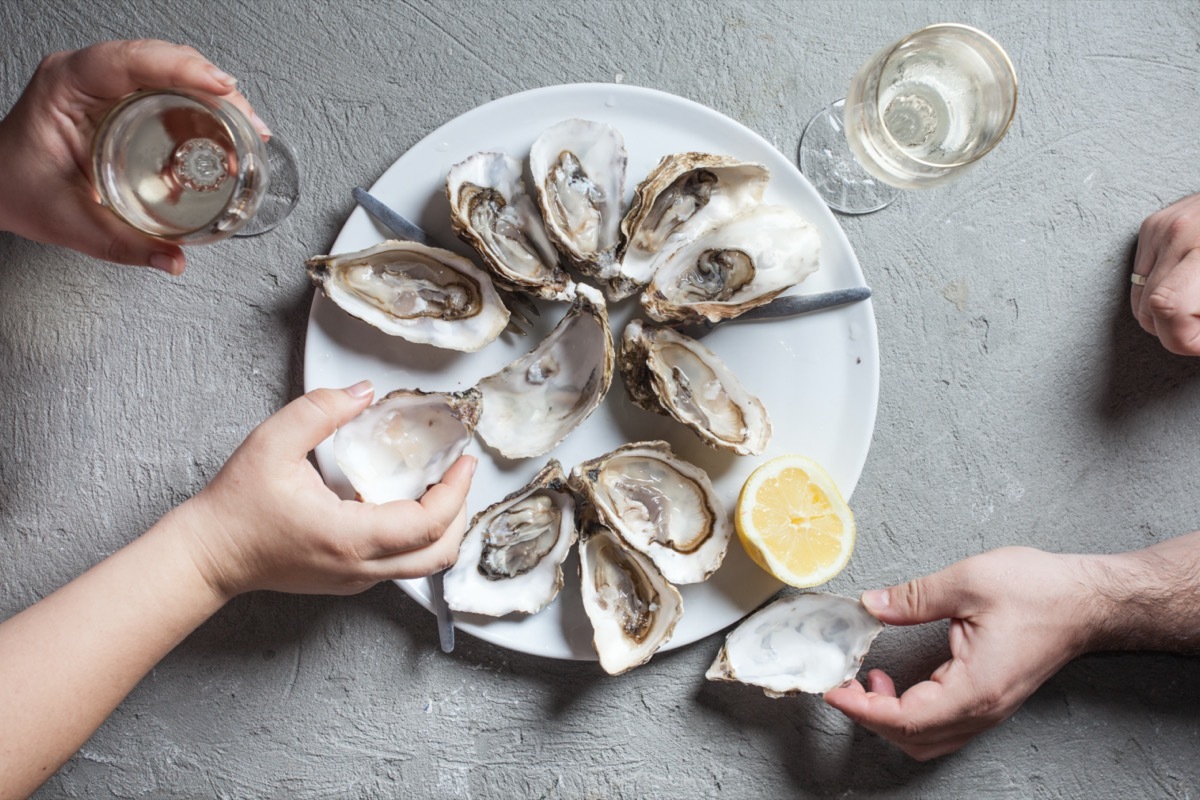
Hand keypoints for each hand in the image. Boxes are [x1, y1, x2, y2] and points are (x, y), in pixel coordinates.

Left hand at [0, 39, 268, 274]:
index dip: (181, 68)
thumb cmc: (19, 188)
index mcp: (66, 85)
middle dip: (214, 86)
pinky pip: (169, 88)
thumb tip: (176, 260)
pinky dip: (202, 105)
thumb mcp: (74, 224)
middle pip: (163, 60)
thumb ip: (128, 246)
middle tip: (250, 121)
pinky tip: (226, 127)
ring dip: (215, 95)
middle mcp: (88, 75)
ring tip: (247, 127)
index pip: (129, 61)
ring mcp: (108, 83)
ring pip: (172, 71)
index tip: (221, 88)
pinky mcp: (124, 97)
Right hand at [179, 381, 474, 599]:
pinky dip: (418, 538)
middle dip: (460, 513)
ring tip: (440, 488)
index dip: (455, 492)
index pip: (427, 524)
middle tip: (460, 475)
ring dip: (442, 529)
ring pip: (423, 566)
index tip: (465, 462)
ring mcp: (355, 580)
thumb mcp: (272, 443)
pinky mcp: (347, 581)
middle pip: (438, 554)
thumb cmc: (236, 505)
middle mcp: (360, 567)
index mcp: (350, 536)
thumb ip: (320, 410)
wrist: (209, 555)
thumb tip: (363, 392)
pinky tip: (407, 504)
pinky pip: (399, 565)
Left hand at [823, 547, 1100, 759]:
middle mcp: (983, 708)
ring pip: (927, 738)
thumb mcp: (968, 581)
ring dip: (890, 718)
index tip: (834, 689)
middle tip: (841, 683)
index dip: (863, 709)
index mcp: (975, 687)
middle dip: (869, 715)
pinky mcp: (989, 699)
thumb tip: (872, 605)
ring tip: (866, 681)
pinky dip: (910, 712)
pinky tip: (896, 682)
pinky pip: (942, 724)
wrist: (1088, 600)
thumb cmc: (1041, 592)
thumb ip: (913, 598)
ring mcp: (988, 708)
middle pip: (912, 737)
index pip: (906, 718)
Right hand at [1132, 192, 1199, 354]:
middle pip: (1148, 311)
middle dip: (1176, 330)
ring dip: (1166, 312)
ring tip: (1196, 301)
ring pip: (1139, 299)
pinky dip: (1161, 287)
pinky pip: (1141, 275)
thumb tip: (1195, 341)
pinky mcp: (1152, 224)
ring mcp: (1160, 228)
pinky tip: (1188, 281)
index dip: (1184, 340)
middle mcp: (1178, 235)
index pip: (1167, 310)